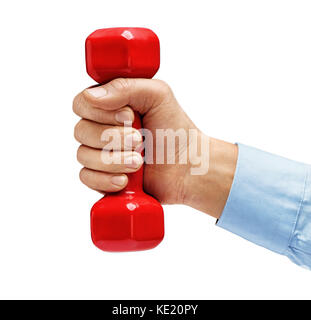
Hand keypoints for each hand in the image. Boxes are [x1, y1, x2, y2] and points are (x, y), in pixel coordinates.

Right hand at [73, 78, 236, 217]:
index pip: (82, 104)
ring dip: (114, 160)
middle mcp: (102, 129)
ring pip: (83, 156)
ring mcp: (101, 154)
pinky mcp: (103, 178)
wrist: (187, 167)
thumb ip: (125, 87)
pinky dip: (105, 179)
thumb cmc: (175, 130)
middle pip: (80, 131)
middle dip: (113, 138)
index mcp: (111, 106)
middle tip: (140, 141)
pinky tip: (125, 180)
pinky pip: (87, 178)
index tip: (128, 116)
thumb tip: (92, 96)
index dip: (100, 112)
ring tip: (139, 162)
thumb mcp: (157, 96)